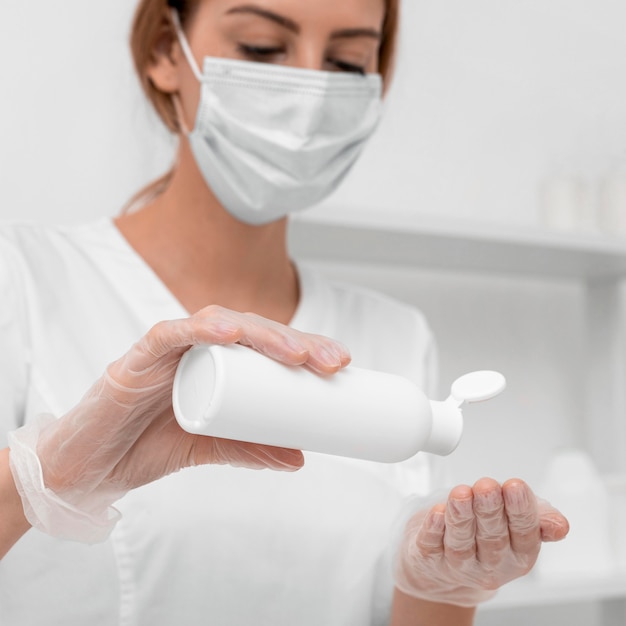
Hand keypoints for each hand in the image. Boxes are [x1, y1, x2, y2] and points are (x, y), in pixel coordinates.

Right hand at [8, 305, 350, 541]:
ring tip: (298, 354)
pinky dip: (200, 330)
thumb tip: (301, 457)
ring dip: (263, 335)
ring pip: (220, 324)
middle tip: (333, 361)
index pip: (267, 344)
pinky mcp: (137, 359)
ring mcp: (168, 349)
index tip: (341, 364)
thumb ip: (251, 447)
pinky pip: (169, 334)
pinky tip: (231, 334)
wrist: (87, 467)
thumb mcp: (210, 447)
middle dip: (296, 342)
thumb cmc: (144, 444)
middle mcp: (197, 348)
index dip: (306, 347)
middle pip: (254, 330)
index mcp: (216, 363)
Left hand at [394, 477, 568, 606]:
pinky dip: (434, 529)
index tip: (515, 486)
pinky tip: (437, 512)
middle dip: (490, 510)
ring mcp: (460, 565)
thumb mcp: (516, 522)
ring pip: (461, 543)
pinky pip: (433, 546)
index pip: (524, 534)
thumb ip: (540, 519)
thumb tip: (560, 525)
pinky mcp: (431, 559)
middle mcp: (491, 564)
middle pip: (492, 538)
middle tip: (487, 486)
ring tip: (461, 494)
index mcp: (518, 554)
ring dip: (462, 517)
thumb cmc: (485, 531)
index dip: (520, 510)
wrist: (442, 560)